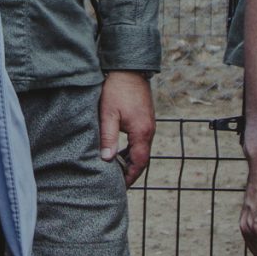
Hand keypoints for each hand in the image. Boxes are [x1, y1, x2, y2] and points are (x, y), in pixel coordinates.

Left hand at [98, 71, 154, 186]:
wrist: (129, 68)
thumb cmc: (117, 89)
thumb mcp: (108, 114)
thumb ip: (108, 137)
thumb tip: (107, 160)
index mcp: (142, 132)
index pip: (139, 163)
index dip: (130, 177)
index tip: (120, 187)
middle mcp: (149, 130)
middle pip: (142, 159)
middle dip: (130, 172)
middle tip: (117, 183)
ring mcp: (148, 124)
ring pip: (141, 150)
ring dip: (130, 161)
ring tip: (116, 170)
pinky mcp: (144, 119)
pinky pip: (140, 141)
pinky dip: (131, 150)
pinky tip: (119, 151)